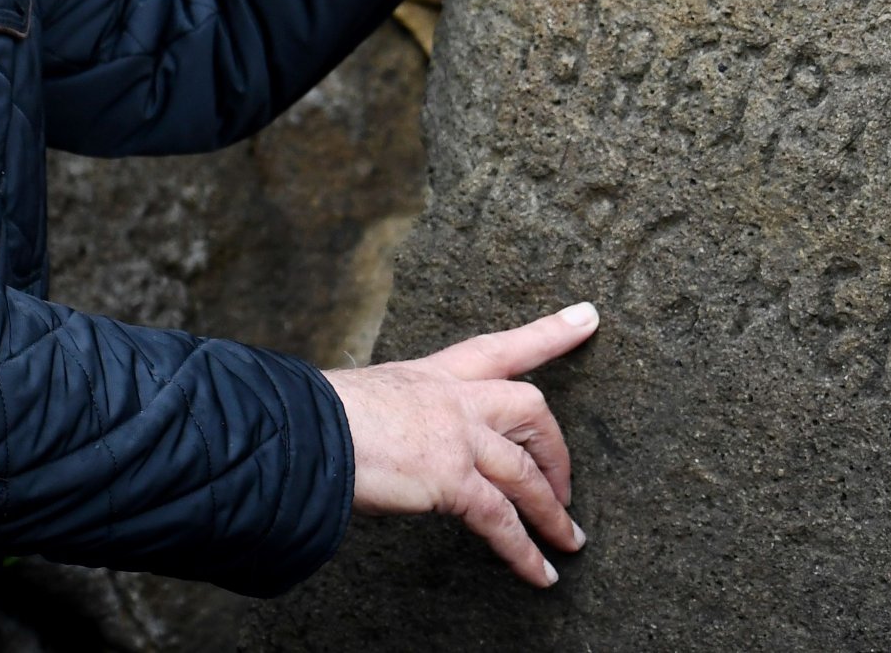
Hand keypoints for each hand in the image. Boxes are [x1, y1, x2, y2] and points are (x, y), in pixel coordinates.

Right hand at [325, 302, 599, 586]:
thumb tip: (388, 436)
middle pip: (530, 408)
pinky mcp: (452, 478)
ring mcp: (457, 436)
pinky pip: (501, 520)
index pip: (500, 347)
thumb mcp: (368, 397)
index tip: (587, 318)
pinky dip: (524, 551)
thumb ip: (395, 413)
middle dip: (558, 447)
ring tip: (570, 541)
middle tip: (568, 483)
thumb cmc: (318, 415)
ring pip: (525, 473)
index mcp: (432, 374)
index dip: (548, 333)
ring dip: (552, 512)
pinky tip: (539, 573)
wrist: (303, 428)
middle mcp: (453, 398)